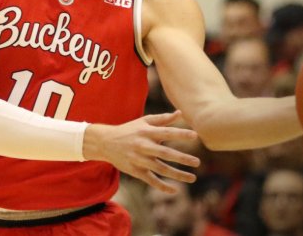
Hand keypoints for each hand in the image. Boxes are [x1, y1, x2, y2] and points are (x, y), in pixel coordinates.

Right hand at [84, 111, 200, 193]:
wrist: (105, 142)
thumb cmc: (129, 130)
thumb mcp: (144, 121)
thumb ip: (163, 119)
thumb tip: (180, 113)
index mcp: (147, 132)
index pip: (167, 133)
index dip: (181, 134)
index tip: (195, 136)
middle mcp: (143, 146)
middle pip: (165, 153)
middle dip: (182, 158)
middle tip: (197, 162)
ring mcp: (139, 160)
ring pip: (160, 169)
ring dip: (177, 175)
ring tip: (193, 178)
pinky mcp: (135, 171)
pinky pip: (151, 180)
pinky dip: (162, 186)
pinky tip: (175, 190)